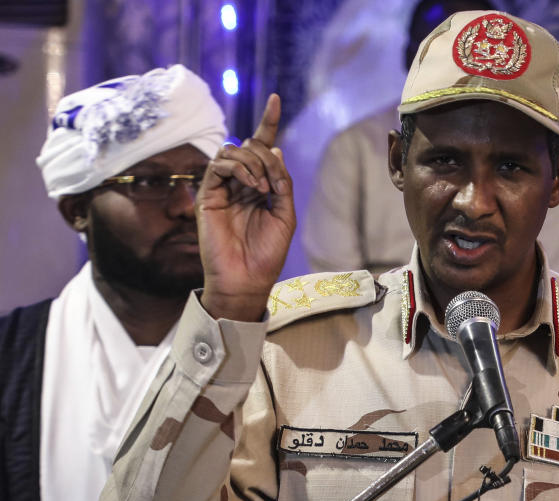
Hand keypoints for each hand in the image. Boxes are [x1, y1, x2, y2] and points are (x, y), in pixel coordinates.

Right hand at [197, 94, 295, 320]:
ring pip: (233, 151)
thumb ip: (282, 183)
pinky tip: (252, 186)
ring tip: (262, 187)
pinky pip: (219, 166)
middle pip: (250, 146)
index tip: (275, 98)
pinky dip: (238, 168)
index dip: (268, 122)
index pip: (262, 148)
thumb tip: (274, 149)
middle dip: (266, 156)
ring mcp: (223, 188)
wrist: (247, 278)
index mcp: (260, 186)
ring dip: (253, 162)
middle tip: (274, 183)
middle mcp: (241, 183)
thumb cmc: (267, 252)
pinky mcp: (207, 195)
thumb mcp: (285, 214)